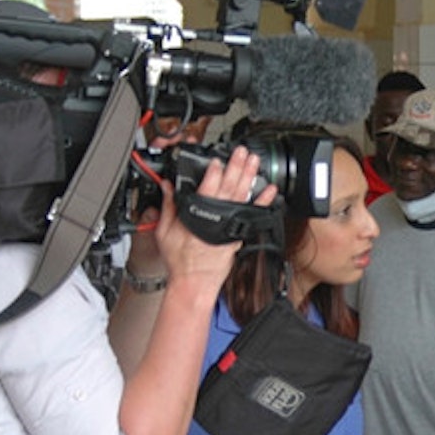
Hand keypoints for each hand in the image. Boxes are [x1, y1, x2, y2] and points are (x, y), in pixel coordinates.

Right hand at [155, 145, 277, 287]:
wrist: (194, 281)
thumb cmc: (180, 260)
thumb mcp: (164, 231)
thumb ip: (168, 206)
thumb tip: (167, 187)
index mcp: (197, 212)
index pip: (207, 185)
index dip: (213, 169)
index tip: (218, 158)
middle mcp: (216, 216)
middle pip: (229, 185)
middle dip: (236, 166)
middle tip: (242, 152)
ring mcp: (230, 224)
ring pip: (242, 194)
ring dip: (249, 176)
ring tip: (254, 161)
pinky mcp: (238, 233)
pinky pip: (253, 214)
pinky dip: (263, 201)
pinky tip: (270, 190)